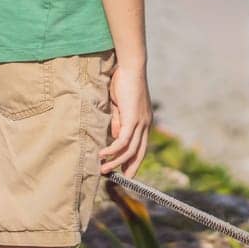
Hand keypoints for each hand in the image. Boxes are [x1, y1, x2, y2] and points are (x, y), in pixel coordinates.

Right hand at [99, 61, 151, 175]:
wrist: (131, 68)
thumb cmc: (125, 82)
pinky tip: (102, 155)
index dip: (134, 160)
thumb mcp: (121, 106)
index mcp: (145, 122)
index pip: (141, 146)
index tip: (126, 171)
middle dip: (128, 167)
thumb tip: (115, 136)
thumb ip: (119, 121)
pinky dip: (112, 150)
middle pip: (138, 153)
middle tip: (119, 179)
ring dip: (115, 162)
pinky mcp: (132, 120)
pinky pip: (122, 142)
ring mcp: (140, 123)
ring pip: (129, 151)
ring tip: (102, 169)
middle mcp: (146, 125)